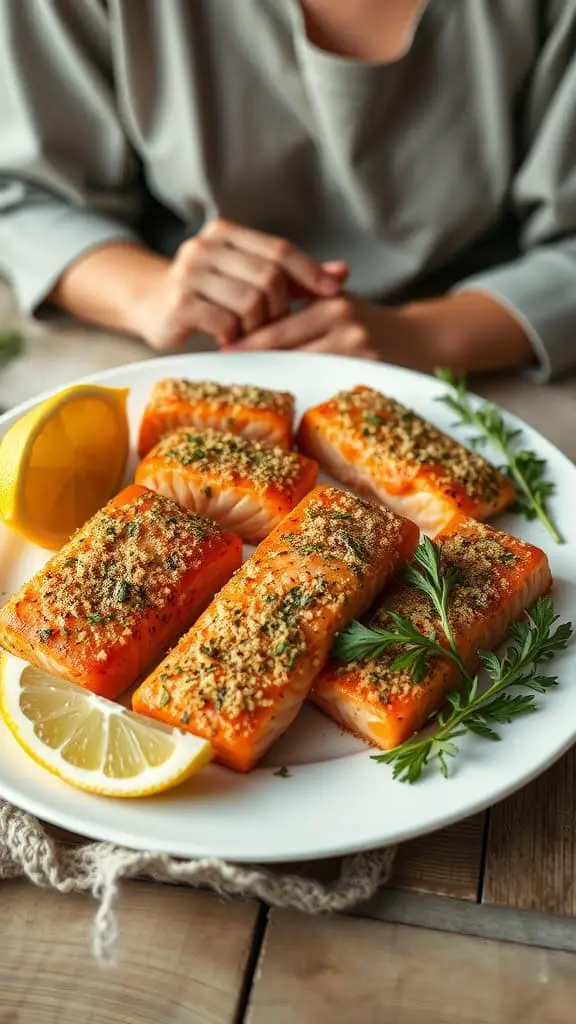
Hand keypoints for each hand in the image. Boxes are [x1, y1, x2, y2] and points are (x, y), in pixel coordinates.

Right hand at [132, 220, 346, 349]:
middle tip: (274, 324)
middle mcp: (205, 246)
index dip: (310, 271)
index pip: (279, 249)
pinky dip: (236, 336)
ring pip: (251, 302)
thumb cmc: (209, 293)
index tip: (334, 292)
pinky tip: (228, 338)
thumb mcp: (249, 277)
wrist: (150, 304)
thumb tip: (343, 272)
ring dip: (257, 325)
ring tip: (248, 332)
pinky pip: (227, 323)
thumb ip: (293, 276)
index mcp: (226, 232)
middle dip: (280, 307)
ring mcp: (190, 273)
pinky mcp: (180, 303)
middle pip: (269, 277)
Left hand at [229, 292, 534, 373]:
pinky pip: (324, 380)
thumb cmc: (374, 321)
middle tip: (222, 361)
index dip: (249, 335)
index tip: (223, 343)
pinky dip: (302, 385)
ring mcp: (356, 348)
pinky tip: (284, 392)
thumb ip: (304, 297)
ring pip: (300, 363)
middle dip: (253, 353)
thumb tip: (254, 296)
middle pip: (284, 342)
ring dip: (272, 372)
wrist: (425, 340)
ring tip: (244, 380)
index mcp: (333, 300)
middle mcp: (343, 321)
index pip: (280, 319)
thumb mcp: (341, 299)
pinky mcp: (367, 371)